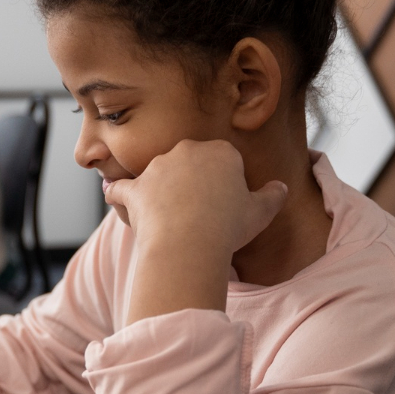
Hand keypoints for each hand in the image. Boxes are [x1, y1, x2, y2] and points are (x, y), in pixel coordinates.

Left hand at [105, 140, 286, 322]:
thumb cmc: (228, 227)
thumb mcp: (261, 212)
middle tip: (200, 212)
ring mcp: (157, 167)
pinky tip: (113, 196)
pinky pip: (123, 188)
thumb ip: (273, 196)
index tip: (226, 204)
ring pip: (158, 174)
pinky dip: (118, 193)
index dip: (226, 183)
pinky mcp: (136, 187)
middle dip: (193, 182)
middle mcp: (187, 150)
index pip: (224, 160)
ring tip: (169, 217)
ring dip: (160, 190)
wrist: (189, 243)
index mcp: (220, 151)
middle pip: (190, 163)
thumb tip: (280, 188)